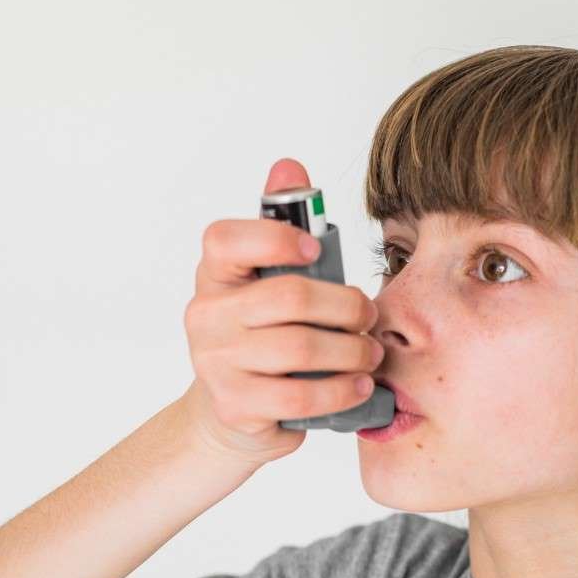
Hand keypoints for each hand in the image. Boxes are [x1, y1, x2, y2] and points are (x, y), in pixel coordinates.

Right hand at [180, 158, 381, 465]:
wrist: (232, 411)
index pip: (227, 240)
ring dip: (351, 350)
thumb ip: (282, 227)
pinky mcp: (236, 405)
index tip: (314, 249)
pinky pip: (301, 396)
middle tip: (369, 315)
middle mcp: (207, 315)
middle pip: (288, 296)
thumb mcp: (268, 282)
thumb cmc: (261, 337)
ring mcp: (216, 362)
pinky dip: (340, 390)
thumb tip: (289, 166)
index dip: (275, 238)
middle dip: (345, 305)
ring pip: (301, 347)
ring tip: (370, 353)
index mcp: (215, 275)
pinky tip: (359, 385)